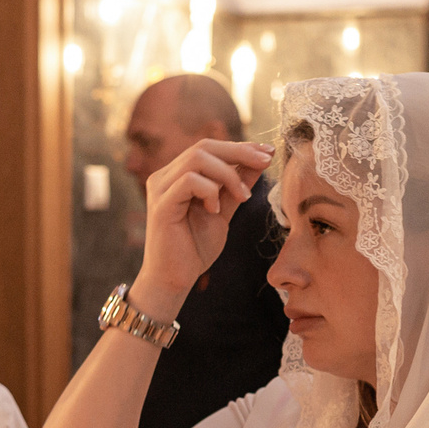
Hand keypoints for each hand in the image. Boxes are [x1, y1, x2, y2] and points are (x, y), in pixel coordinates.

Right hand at [136, 139, 275, 310]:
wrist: (174, 280)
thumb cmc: (195, 248)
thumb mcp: (224, 210)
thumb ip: (237, 186)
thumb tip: (260, 161)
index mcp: (177, 175)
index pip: (209, 148)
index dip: (240, 147)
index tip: (267, 153)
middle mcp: (165, 176)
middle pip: (204, 146)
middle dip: (239, 152)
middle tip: (265, 163)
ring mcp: (161, 188)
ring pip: (198, 158)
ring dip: (228, 175)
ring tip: (242, 197)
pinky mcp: (161, 204)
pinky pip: (189, 181)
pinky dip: (210, 191)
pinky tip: (215, 211)